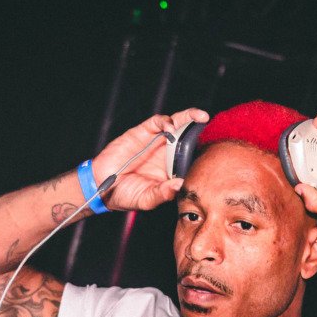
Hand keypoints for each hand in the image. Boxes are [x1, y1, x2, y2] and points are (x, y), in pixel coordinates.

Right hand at [93, 108, 208, 211]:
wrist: (101, 186)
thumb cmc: (126, 195)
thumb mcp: (146, 200)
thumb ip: (162, 193)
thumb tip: (179, 184)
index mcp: (172, 169)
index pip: (192, 156)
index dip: (201, 150)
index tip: (214, 149)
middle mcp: (167, 153)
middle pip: (187, 136)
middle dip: (198, 126)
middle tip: (207, 120)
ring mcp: (156, 142)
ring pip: (176, 124)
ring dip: (188, 117)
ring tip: (198, 116)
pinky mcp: (142, 133)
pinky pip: (157, 122)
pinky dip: (165, 121)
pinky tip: (169, 126)